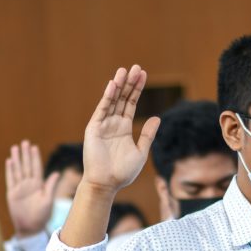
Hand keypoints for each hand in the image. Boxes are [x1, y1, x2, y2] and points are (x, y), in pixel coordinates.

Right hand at [5, 140, 57, 236]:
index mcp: (39, 185)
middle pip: (27, 166)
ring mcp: (20, 188)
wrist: (30, 228)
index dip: (35, 157)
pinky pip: (10, 179)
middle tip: (24, 142)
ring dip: (17, 159)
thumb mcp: (48, 201)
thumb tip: (56, 173)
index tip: (34, 146)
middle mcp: (29, 184)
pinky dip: (10, 170)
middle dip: (25, 154)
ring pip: (18, 170)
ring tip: (14, 148)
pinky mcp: (12, 194)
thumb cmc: (42, 216)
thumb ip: (50, 186)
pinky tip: (9, 161)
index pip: (37, 168)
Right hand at [82, 64, 159, 192]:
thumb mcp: (141, 152)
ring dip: (118, 85)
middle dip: (129, 83)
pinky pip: (101, 110)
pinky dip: (107, 97)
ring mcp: (103, 125)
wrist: (106, 184)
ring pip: (112, 101)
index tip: (143, 75)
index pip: (130, 103)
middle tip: (136, 67)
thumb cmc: (123, 172)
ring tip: (125, 70)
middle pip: (122, 98)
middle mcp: (113, 124)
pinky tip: (113, 85)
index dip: (137, 89)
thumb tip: (157, 117)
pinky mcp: (94, 129)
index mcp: (124, 128)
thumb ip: (148, 134)